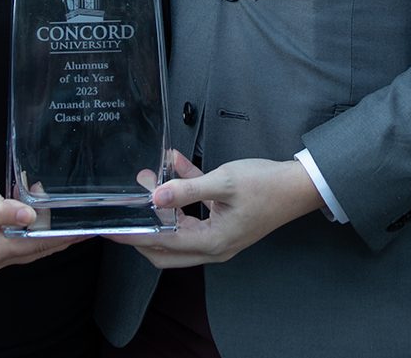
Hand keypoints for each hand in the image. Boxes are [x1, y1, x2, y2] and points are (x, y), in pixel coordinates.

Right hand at [0, 169, 85, 271]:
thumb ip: (5, 209)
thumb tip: (30, 216)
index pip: (37, 244)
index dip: (63, 236)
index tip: (85, 230)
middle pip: (39, 246)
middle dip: (61, 232)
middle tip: (84, 218)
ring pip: (34, 244)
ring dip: (47, 225)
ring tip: (60, 206)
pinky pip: (25, 239)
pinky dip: (35, 225)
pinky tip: (39, 207)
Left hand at [108, 152, 322, 267]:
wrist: (300, 186)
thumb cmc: (267, 185)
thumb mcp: (224, 182)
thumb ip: (187, 188)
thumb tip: (155, 196)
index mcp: (212, 242)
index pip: (161, 243)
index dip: (133, 235)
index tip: (110, 227)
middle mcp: (213, 246)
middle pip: (164, 247)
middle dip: (142, 226)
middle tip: (122, 208)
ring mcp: (218, 235)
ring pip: (177, 228)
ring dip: (162, 205)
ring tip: (149, 177)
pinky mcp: (223, 221)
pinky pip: (195, 211)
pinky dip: (183, 193)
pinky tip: (175, 163)